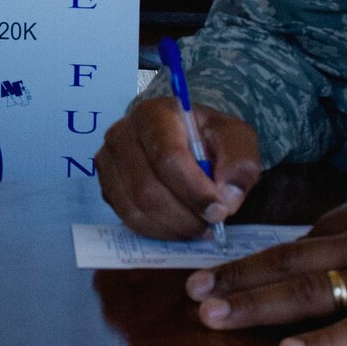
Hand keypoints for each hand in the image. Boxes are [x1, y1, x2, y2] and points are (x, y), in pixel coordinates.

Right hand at [96, 97, 261, 239]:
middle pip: (147, 188)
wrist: (185, 140)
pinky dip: (157, 231)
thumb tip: (227, 196)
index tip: (219, 211)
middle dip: (184, 215)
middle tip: (211, 225)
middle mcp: (122, 134)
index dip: (193, 190)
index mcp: (153, 114)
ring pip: (135, 208)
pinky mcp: (107, 187)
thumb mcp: (236, 139)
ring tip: (198, 228)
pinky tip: (179, 226)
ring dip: (172, 227)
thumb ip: (239, 163)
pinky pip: (127, 219)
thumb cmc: (208, 138)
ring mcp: (108, 162)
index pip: (167, 157)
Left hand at [184, 185, 346, 345]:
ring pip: (313, 292)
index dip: (260, 257)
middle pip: (292, 262)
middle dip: (238, 279)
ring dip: (257, 306)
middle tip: (191, 295)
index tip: (221, 270)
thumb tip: (331, 237)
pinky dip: (324, 344)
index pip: (306, 237)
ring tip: (213, 318)